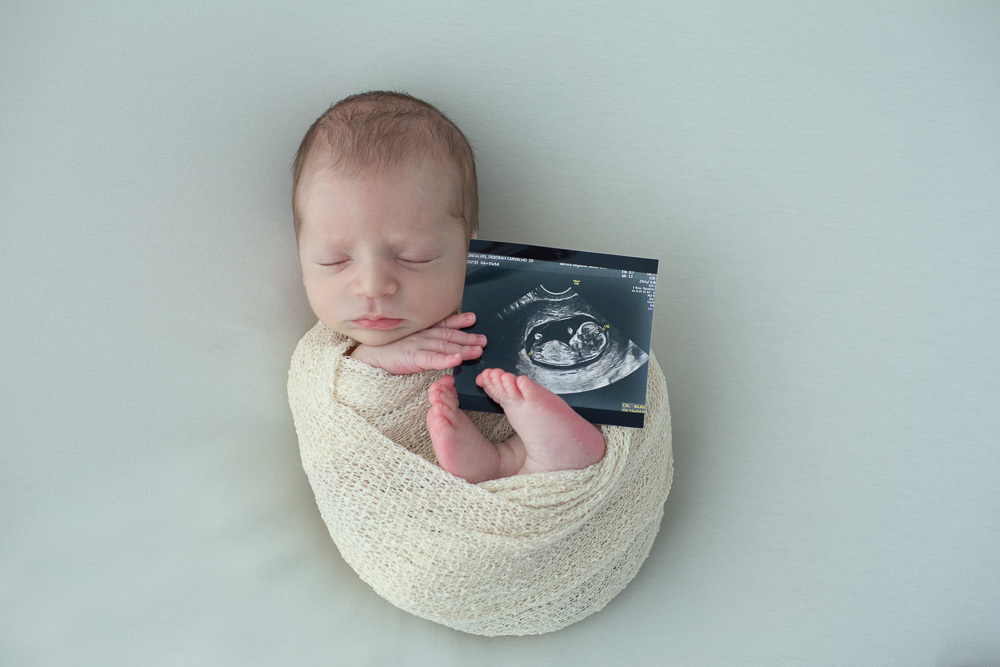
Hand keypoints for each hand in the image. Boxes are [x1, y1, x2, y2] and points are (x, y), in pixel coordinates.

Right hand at [350, 312, 485, 374]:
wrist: (369, 357)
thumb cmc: (388, 349)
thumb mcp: (408, 340)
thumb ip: (424, 340)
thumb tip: (440, 343)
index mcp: (421, 330)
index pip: (443, 324)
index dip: (459, 321)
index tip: (472, 319)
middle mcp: (422, 335)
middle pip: (449, 336)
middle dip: (468, 337)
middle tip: (483, 340)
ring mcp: (418, 345)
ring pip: (445, 346)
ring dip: (463, 347)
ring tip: (477, 350)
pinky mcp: (413, 358)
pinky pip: (433, 359)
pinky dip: (446, 359)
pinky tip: (457, 359)